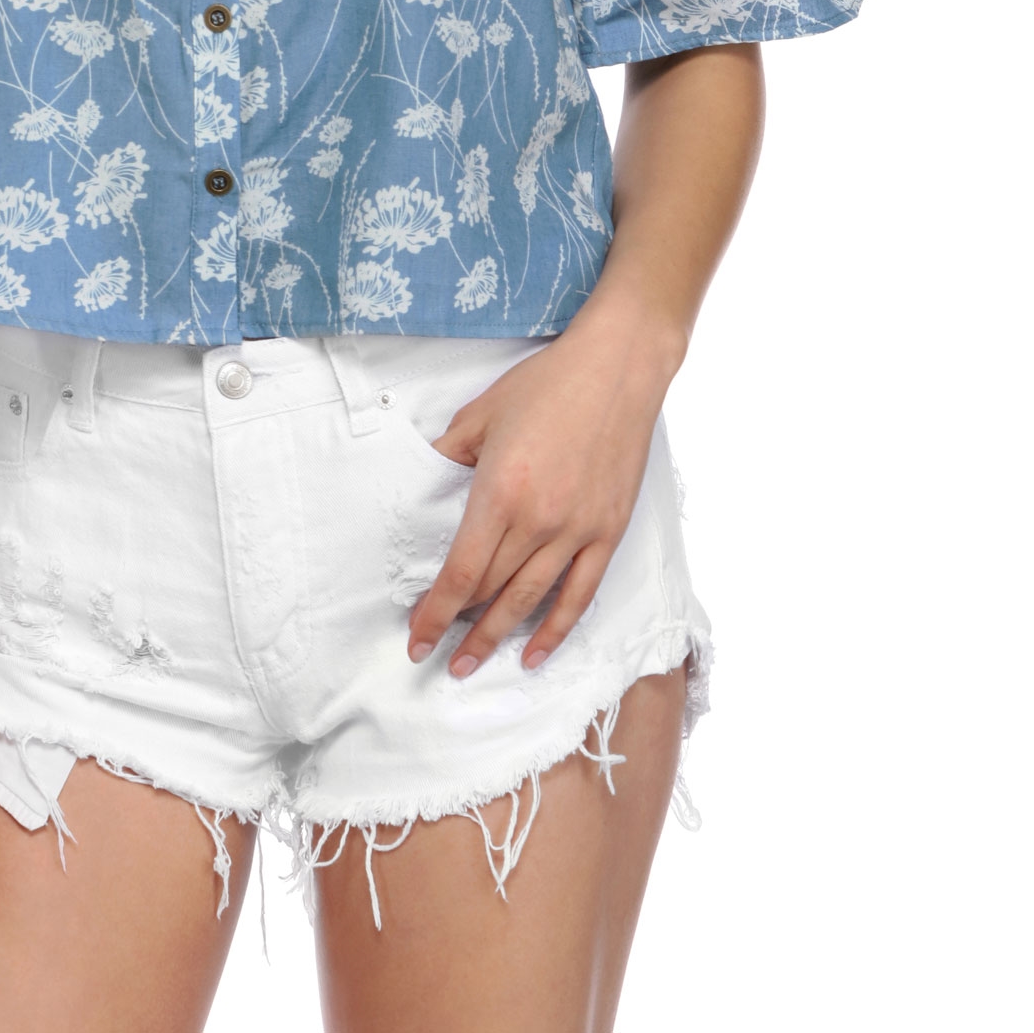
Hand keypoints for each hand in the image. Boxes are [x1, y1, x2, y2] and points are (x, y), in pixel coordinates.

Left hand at [404, 304, 679, 676]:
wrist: (616, 369)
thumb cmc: (546, 385)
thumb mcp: (480, 413)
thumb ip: (450, 455)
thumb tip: (427, 484)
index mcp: (500, 492)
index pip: (459, 571)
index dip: (435, 611)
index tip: (416, 638)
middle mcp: (538, 521)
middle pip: (490, 590)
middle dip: (459, 628)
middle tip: (436, 656)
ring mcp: (578, 531)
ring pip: (530, 600)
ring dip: (498, 637)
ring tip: (472, 664)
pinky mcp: (608, 532)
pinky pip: (579, 594)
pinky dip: (556, 629)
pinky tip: (534, 652)